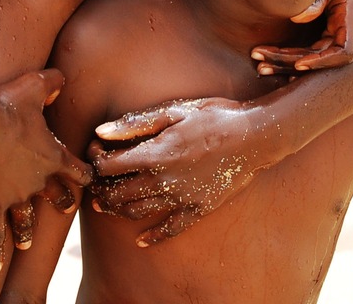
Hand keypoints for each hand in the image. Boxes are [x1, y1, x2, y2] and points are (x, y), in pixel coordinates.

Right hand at [0, 70, 90, 272]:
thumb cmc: (4, 103)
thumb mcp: (34, 85)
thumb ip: (52, 82)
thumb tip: (61, 82)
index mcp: (54, 156)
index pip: (79, 172)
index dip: (85, 177)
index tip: (90, 182)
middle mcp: (40, 181)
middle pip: (57, 198)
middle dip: (61, 204)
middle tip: (65, 210)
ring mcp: (17, 196)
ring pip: (27, 220)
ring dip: (27, 232)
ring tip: (26, 243)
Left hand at [87, 98, 270, 245]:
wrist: (256, 136)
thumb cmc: (215, 116)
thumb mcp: (174, 112)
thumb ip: (136, 123)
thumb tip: (101, 131)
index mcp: (155, 154)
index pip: (109, 166)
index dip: (96, 160)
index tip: (96, 152)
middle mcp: (164, 181)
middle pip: (118, 193)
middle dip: (101, 189)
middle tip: (97, 182)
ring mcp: (181, 198)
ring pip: (138, 212)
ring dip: (118, 210)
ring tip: (109, 204)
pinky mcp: (198, 209)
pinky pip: (171, 229)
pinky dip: (153, 237)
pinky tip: (141, 241)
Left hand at [251, 0, 352, 74]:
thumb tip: (299, 17)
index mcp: (350, 17)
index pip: (343, 52)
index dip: (322, 62)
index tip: (299, 64)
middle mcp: (345, 31)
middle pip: (320, 58)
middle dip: (291, 62)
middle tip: (261, 62)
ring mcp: (334, 34)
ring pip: (310, 58)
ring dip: (285, 63)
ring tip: (259, 65)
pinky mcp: (323, 34)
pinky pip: (307, 51)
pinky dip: (288, 57)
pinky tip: (269, 64)